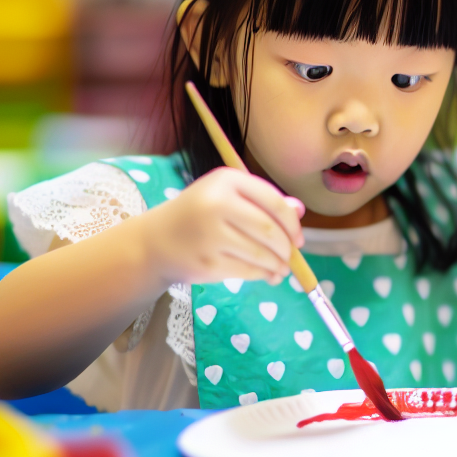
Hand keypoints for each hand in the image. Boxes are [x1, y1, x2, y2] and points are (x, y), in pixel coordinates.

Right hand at [136, 167, 305, 285]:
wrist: (156, 240)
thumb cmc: (199, 215)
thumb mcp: (227, 196)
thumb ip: (263, 202)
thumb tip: (299, 211)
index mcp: (226, 181)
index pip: (274, 202)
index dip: (292, 224)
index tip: (298, 239)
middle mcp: (217, 203)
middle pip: (269, 230)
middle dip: (286, 248)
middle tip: (290, 257)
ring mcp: (210, 234)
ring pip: (260, 253)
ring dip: (278, 265)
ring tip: (281, 269)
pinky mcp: (207, 262)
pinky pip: (247, 270)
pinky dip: (263, 275)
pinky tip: (266, 275)